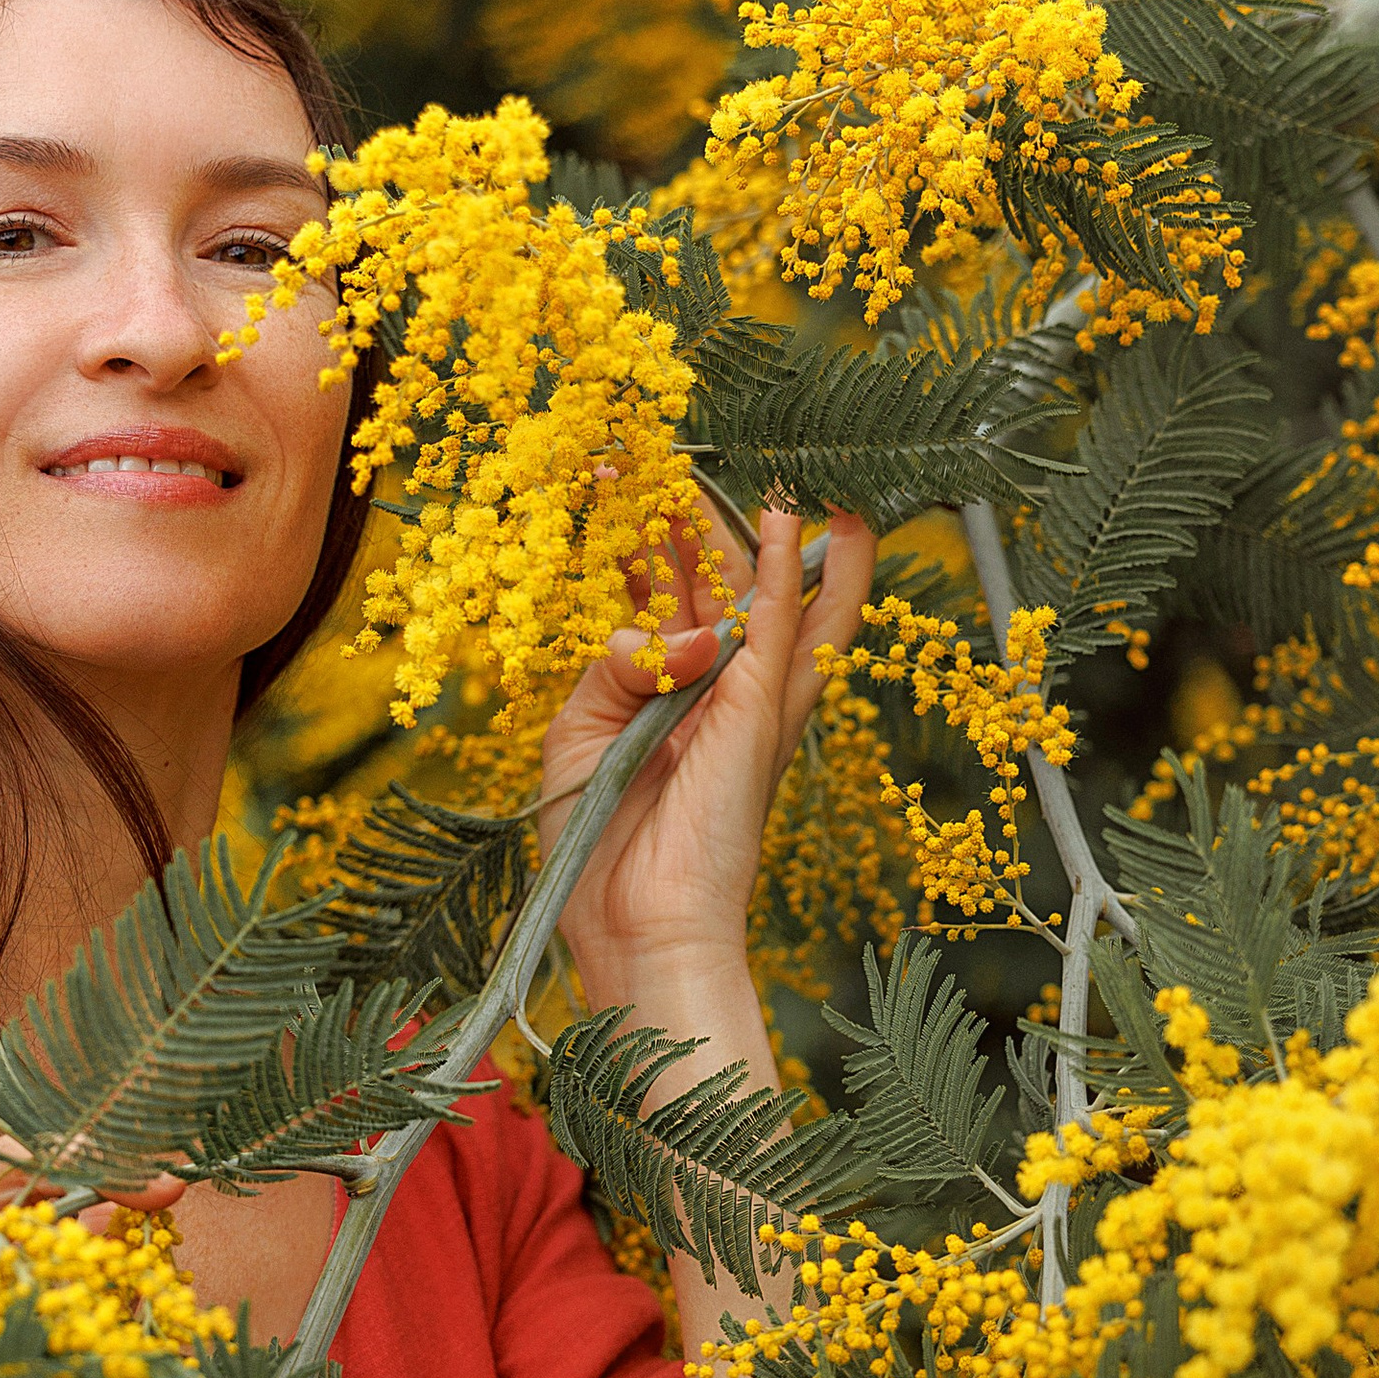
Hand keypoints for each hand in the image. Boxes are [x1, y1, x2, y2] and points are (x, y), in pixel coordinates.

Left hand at [545, 497, 875, 1020]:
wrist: (634, 932)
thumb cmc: (601, 849)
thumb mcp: (582, 736)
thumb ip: (616, 667)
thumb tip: (673, 634)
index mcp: (663, 697)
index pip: (658, 596)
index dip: (637, 536)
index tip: (607, 472)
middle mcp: (714, 693)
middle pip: (712, 584)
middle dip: (689, 516)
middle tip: (658, 445)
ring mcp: (746, 704)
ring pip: (774, 599)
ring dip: (776, 531)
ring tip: (784, 463)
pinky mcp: (761, 719)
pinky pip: (782, 631)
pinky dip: (791, 573)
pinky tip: (796, 518)